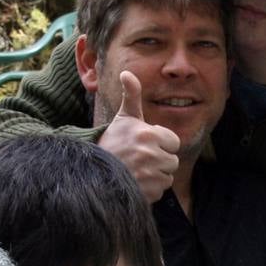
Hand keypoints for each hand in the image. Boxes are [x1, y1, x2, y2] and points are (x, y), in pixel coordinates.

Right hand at [98, 71, 180, 202]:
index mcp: (147, 134)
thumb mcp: (123, 119)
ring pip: (168, 177)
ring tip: (137, 170)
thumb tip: (126, 72)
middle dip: (159, 161)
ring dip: (156, 176)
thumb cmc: (111, 143)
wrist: (92, 172)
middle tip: (139, 159)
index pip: (173, 142)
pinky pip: (161, 191)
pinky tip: (136, 182)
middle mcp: (149, 154)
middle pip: (172, 161)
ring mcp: (148, 176)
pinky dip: (151, 190)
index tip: (144, 144)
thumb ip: (131, 96)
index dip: (162, 144)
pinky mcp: (146, 193)